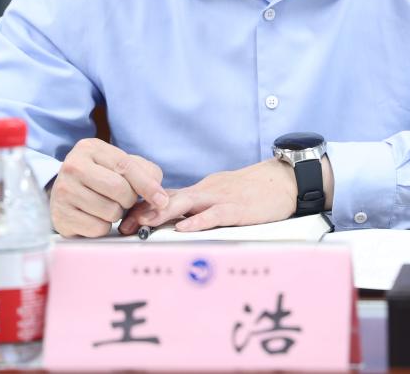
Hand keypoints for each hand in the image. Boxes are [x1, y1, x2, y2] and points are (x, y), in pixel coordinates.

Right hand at [50, 138, 168, 237]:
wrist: (64, 190)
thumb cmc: (99, 176)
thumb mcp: (119, 164)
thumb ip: (145, 172)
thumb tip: (160, 197)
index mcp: (89, 148)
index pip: (125, 165)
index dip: (147, 185)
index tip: (162, 200)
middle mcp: (73, 166)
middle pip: (119, 189)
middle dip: (129, 199)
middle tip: (124, 199)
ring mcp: (64, 191)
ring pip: (110, 211)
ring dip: (116, 214)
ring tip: (107, 206)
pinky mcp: (61, 216)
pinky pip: (98, 228)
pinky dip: (103, 226)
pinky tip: (95, 216)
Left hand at [122, 159, 298, 234]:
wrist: (285, 179)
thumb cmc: (255, 190)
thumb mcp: (223, 193)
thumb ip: (201, 205)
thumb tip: (177, 217)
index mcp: (203, 190)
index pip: (168, 196)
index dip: (144, 205)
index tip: (124, 216)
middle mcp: (207, 191)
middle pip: (171, 198)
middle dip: (145, 210)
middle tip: (125, 224)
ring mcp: (222, 198)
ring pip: (187, 203)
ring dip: (163, 213)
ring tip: (145, 223)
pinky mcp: (239, 209)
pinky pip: (215, 215)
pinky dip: (198, 221)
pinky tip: (184, 228)